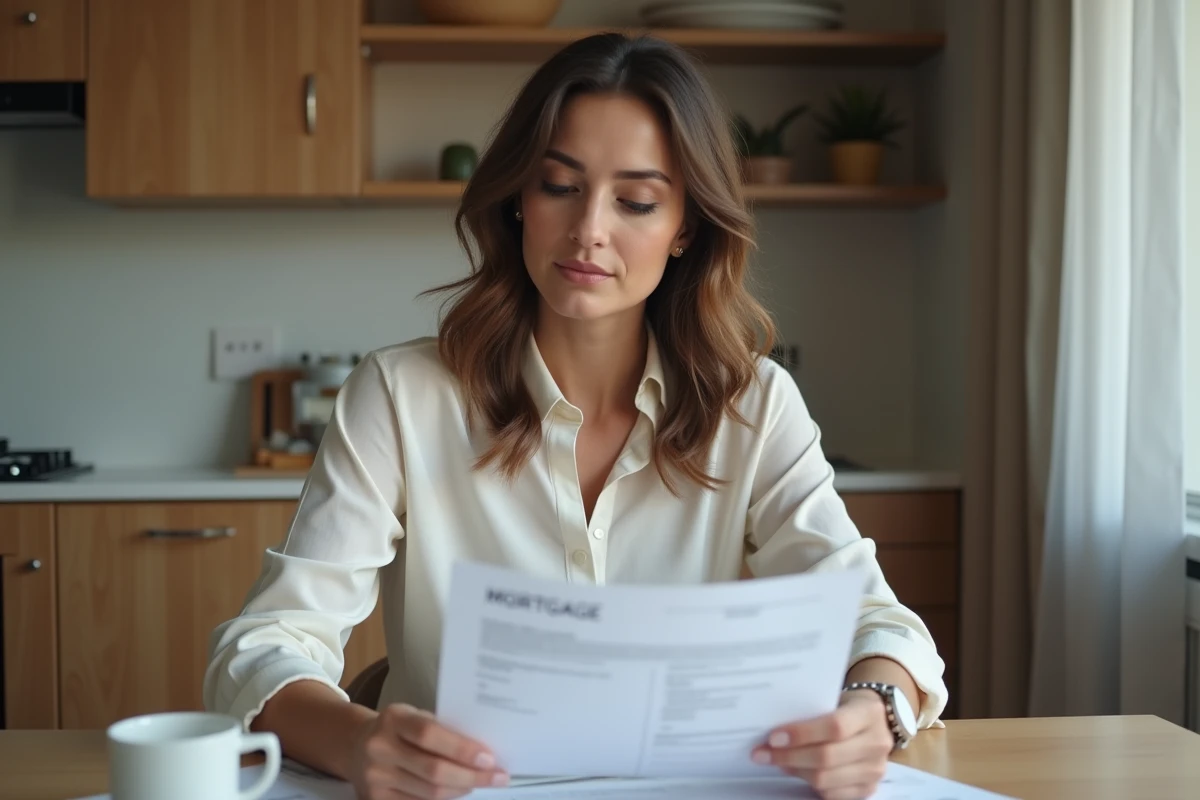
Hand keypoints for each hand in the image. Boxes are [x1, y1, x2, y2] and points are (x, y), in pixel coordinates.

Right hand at [348, 703, 508, 799]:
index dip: (462, 749)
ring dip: (461, 790)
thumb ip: (442, 730)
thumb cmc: (398, 728)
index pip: (430, 735)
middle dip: (471, 776)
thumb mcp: (415, 716)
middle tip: (498, 777)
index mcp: (393, 719)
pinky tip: (458, 792)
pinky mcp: (375, 799)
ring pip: (429, 793)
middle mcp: (380, 748)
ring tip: (480, 783)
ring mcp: (375, 777)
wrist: (355, 745)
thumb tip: (482, 751)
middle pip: (433, 771)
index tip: (490, 758)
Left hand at [751, 690, 892, 799]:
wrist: (877, 721)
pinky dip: (809, 785)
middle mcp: (876, 743)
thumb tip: (774, 730)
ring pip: (826, 779)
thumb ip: (812, 711)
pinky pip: (832, 794)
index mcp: (869, 713)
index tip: (773, 737)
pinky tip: (796, 772)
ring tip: (776, 761)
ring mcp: (875, 769)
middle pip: (827, 757)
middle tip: (763, 753)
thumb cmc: (847, 706)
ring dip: (795, 771)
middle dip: (789, 756)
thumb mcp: (835, 698)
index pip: (835, 727)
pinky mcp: (868, 788)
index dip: (802, 734)